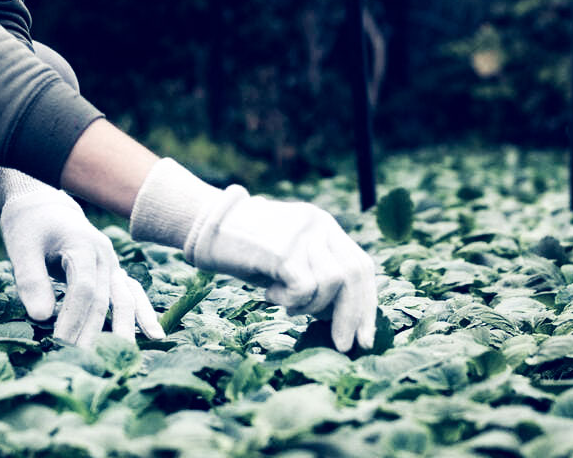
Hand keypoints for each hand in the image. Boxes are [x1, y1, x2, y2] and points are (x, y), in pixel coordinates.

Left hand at [0, 169, 162, 345]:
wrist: (44, 206)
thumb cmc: (29, 227)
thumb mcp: (22, 248)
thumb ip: (30, 280)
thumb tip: (40, 317)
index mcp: (83, 246)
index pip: (83, 289)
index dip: (73, 318)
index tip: (60, 344)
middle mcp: (104, 255)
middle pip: (106, 298)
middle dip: (95, 332)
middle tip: (85, 362)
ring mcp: (111, 263)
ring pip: (124, 298)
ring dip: (124, 328)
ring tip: (126, 357)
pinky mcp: (111, 272)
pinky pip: (131, 294)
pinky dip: (142, 314)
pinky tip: (155, 335)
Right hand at [187, 190, 377, 352]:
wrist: (206, 226)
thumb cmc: (246, 250)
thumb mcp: (289, 258)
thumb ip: (315, 275)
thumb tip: (340, 318)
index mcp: (325, 227)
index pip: (361, 267)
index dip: (366, 305)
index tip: (363, 338)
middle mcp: (320, 225)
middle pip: (354, 275)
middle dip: (352, 317)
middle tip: (343, 346)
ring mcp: (303, 234)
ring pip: (331, 284)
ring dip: (309, 306)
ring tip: (283, 302)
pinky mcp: (283, 248)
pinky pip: (304, 287)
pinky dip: (290, 300)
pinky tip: (269, 293)